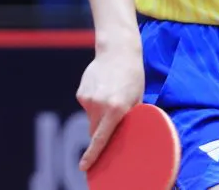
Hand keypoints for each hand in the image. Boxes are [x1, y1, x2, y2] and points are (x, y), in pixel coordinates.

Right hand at [76, 45, 144, 170]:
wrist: (118, 51)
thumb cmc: (133, 76)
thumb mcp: (137, 97)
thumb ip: (130, 116)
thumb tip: (123, 135)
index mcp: (116, 109)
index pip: (101, 138)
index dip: (92, 154)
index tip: (84, 167)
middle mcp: (99, 106)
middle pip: (95, 131)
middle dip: (101, 131)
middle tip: (112, 117)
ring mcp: (88, 99)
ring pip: (91, 118)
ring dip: (99, 114)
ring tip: (111, 94)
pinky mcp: (81, 93)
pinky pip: (87, 106)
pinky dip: (94, 102)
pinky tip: (103, 88)